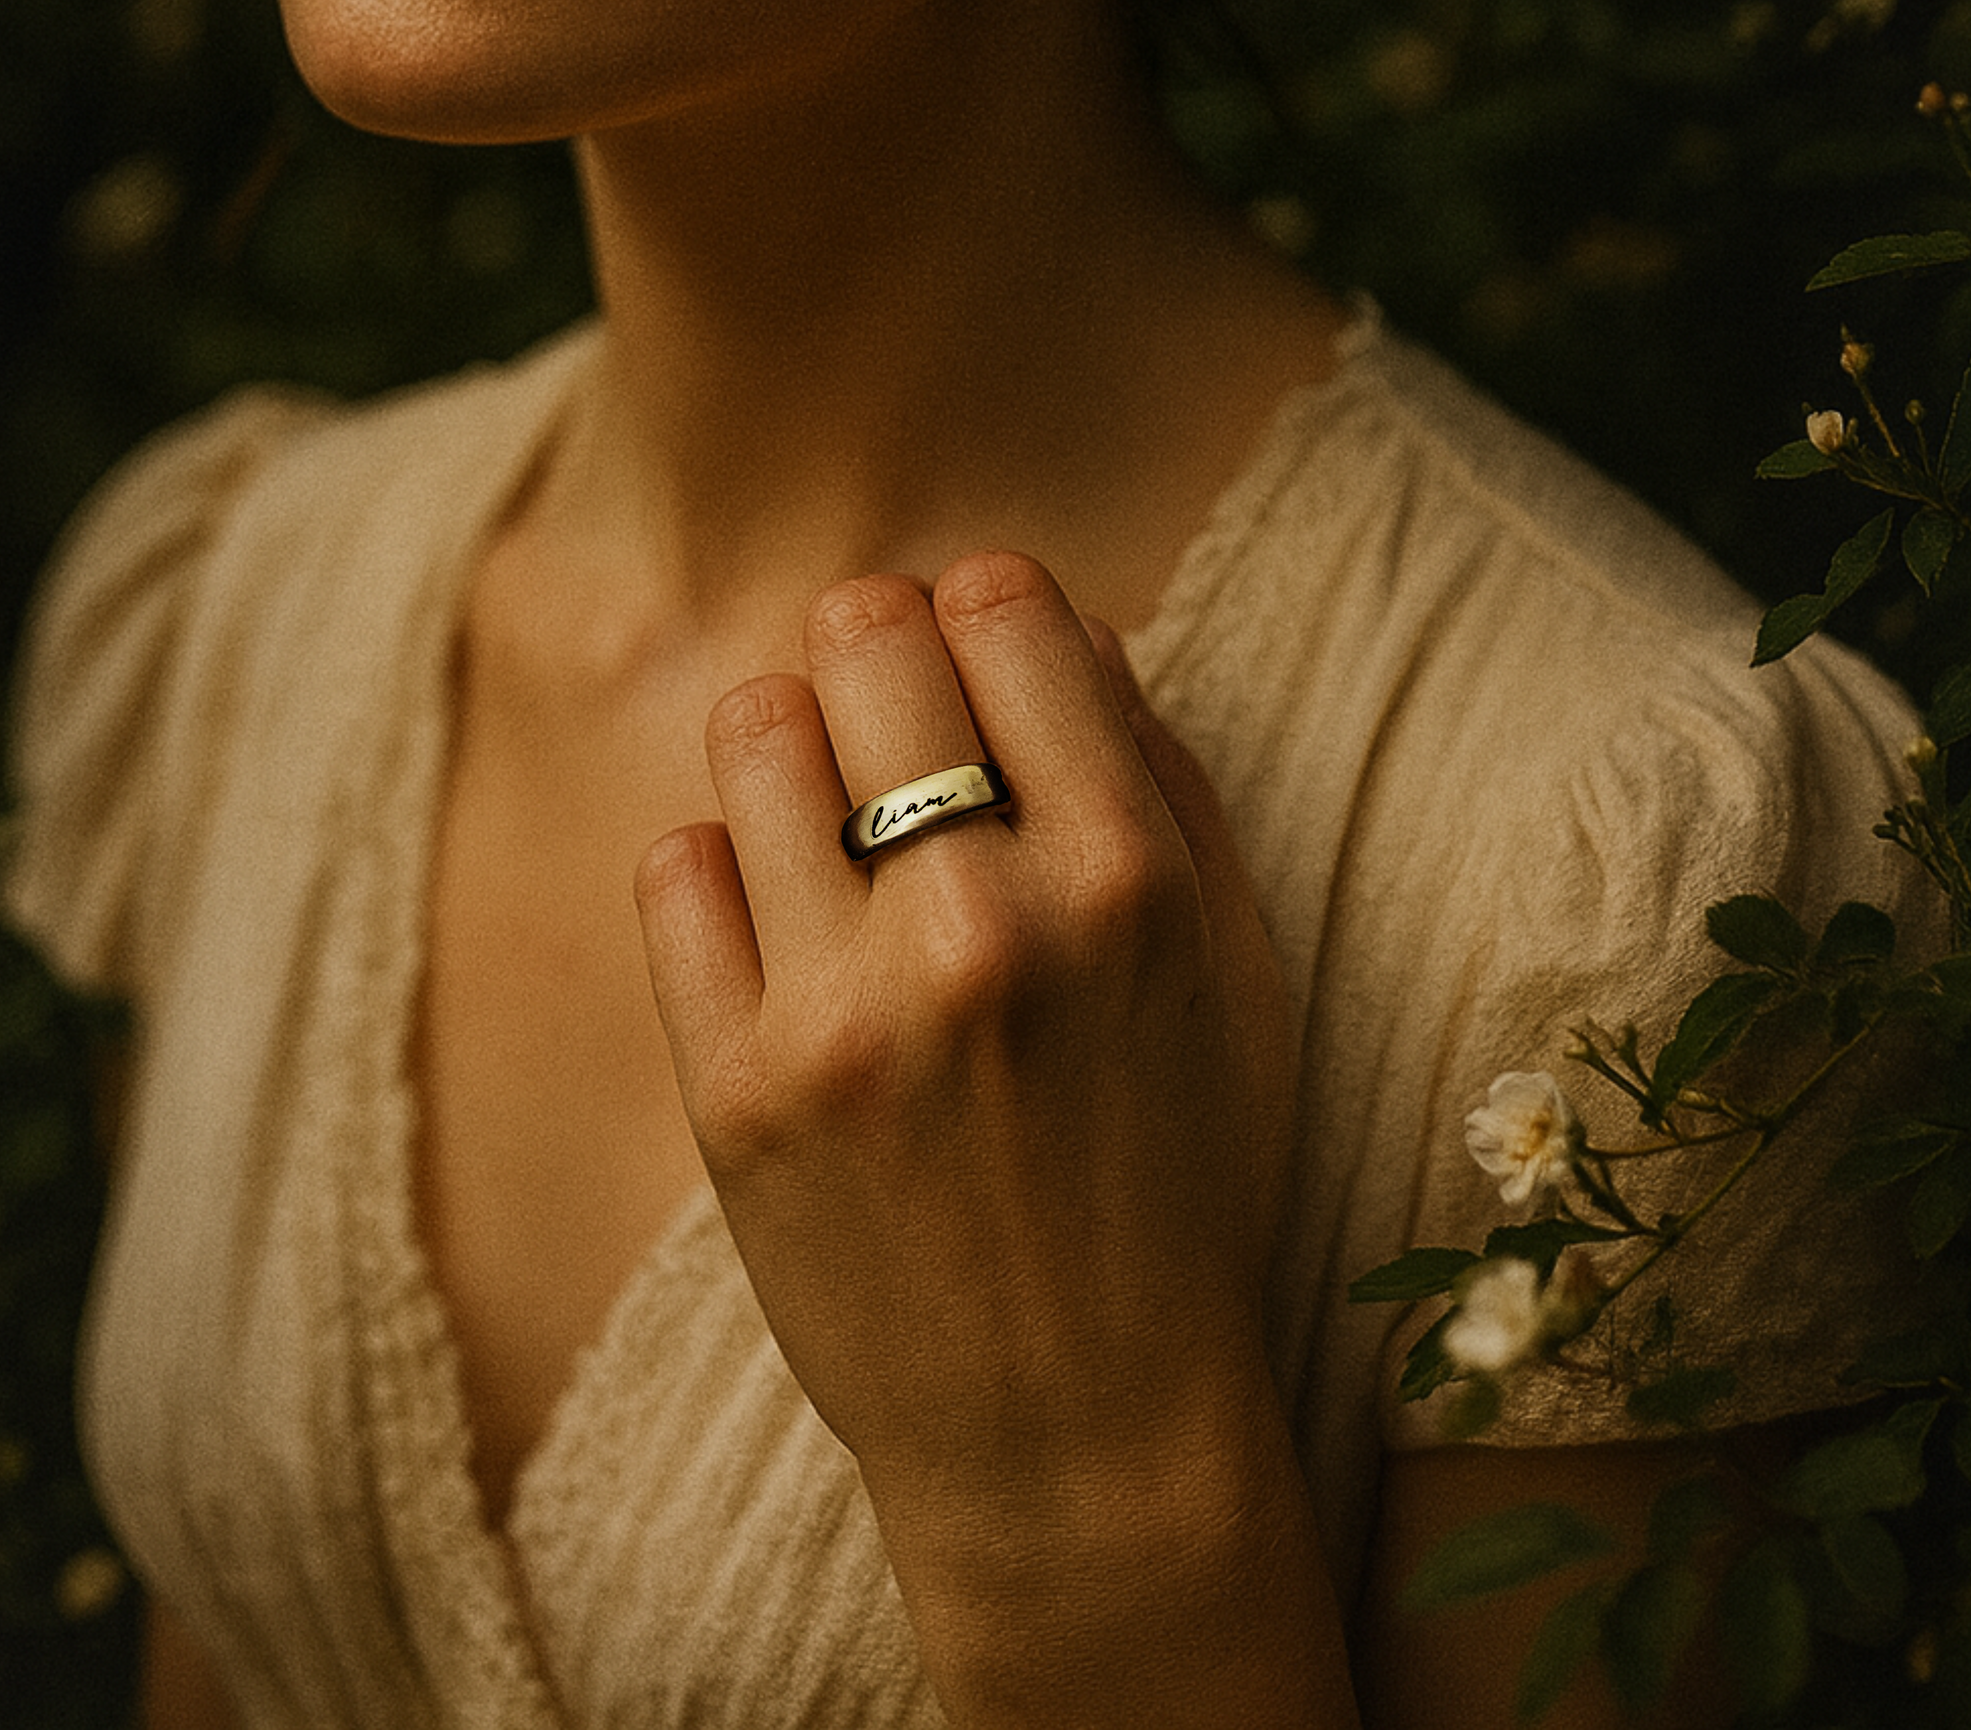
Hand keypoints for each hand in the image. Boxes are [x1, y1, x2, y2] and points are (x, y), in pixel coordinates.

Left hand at [635, 552, 1330, 1715]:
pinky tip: (782, 921)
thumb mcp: (1236, 972)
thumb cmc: (1181, 1182)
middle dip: (880, 649)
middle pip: (864, 637)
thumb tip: (1060, 622)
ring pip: (752, 729)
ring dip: (793, 745)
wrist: (1077, 1426)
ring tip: (835, 820)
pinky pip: (673, 866)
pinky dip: (722, 865)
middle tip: (896, 716)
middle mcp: (983, 925)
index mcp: (1128, 880)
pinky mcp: (735, 1090)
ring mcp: (844, 1011)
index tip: (979, 654)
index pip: (1004, 605)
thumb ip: (1161, 777)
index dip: (985, 607)